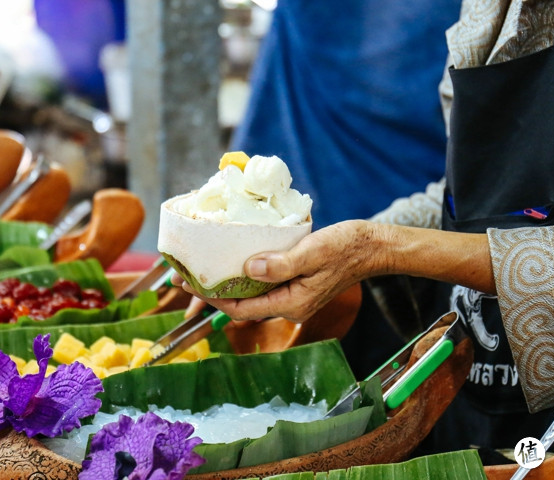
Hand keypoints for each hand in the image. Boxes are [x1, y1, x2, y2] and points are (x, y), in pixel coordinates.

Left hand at [199, 220, 389, 322]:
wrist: (374, 246)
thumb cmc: (348, 247)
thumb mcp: (313, 252)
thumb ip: (281, 263)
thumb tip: (248, 269)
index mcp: (290, 303)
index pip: (238, 307)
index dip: (209, 297)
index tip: (185, 281)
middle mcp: (288, 304)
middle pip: (239, 304)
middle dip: (209, 292)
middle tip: (180, 276)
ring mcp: (291, 295)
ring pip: (248, 295)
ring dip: (223, 283)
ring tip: (198, 269)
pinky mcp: (294, 282)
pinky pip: (260, 283)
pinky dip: (241, 275)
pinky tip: (230, 261)